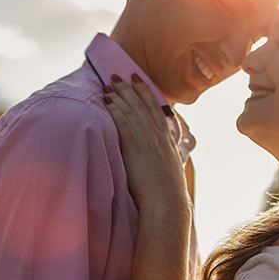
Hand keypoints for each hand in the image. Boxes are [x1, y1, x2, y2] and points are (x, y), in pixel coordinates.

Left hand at [102, 74, 188, 212]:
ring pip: (132, 110)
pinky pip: (124, 122)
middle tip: (116, 76)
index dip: (145, 91)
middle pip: (141, 104)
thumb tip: (158, 156)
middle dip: (128, 88)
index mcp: (167, 139)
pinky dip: (116, 109)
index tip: (137, 79)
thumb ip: (165, 157)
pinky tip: (107, 102)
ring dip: (119, 95)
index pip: (155, 108)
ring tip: (108, 85)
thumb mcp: (171, 169)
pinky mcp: (135, 148)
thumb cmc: (167, 193)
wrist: (167, 203)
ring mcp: (147, 140)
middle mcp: (158, 136)